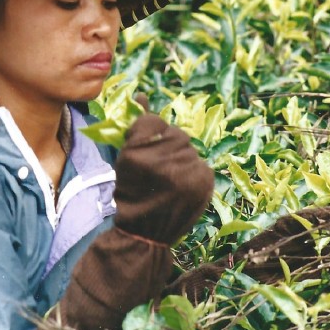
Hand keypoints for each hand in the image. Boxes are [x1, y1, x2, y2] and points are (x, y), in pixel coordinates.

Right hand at [112, 95, 213, 244]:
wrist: (146, 233)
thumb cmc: (131, 194)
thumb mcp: (124, 160)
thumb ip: (136, 129)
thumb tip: (140, 95)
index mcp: (138, 154)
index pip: (151, 121)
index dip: (147, 132)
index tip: (144, 148)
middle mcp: (163, 160)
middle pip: (174, 132)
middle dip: (166, 144)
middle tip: (158, 165)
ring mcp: (187, 172)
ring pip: (188, 147)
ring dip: (179, 157)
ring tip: (169, 178)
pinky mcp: (204, 181)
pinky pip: (199, 162)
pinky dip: (192, 170)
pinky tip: (181, 185)